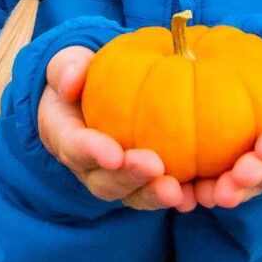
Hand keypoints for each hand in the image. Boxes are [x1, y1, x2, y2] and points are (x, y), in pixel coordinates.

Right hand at [37, 45, 195, 210]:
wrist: (96, 96)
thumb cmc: (83, 78)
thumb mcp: (70, 65)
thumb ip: (67, 68)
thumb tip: (72, 80)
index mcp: (66, 137)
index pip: (74, 148)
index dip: (92, 152)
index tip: (113, 153)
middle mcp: (89, 167)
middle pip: (104, 182)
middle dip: (129, 178)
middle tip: (153, 166)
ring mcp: (116, 178)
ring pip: (132, 195)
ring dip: (153, 194)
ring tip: (176, 191)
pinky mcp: (143, 181)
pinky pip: (157, 193)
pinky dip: (178, 197)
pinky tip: (195, 195)